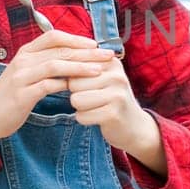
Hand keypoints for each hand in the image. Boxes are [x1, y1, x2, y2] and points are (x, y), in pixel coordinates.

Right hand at [0, 29, 114, 142]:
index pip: (53, 36)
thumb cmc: (10, 96)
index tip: (95, 45)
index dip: (76, 39)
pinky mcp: (22, 94)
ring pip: (55, 65)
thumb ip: (45, 64)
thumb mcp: (27, 74)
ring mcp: (21, 76)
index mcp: (25, 52)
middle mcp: (23, 60)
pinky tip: (78, 88)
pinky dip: (64, 85)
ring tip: (99, 69)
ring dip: (80, 67)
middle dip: (86, 52)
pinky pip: (47, 86)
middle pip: (60, 50)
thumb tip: (72, 59)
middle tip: (108, 55)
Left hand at [65, 52, 166, 173]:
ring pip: (76, 100)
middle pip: (73, 83)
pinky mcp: (113, 114)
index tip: (84, 85)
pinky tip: (98, 118)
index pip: (75, 64)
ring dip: (80, 108)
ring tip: (95, 107)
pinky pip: (82, 116)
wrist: (134, 126)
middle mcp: (116, 75)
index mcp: (111, 62)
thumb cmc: (110, 98)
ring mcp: (117, 95)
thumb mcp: (102, 77)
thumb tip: (55, 62)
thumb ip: (83, 67)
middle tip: (94, 99)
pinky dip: (85, 119)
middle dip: (76, 94)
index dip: (72, 78)